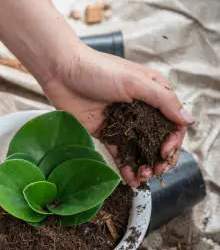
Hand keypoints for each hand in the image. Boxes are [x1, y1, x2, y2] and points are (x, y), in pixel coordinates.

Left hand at [40, 45, 192, 186]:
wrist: (62, 71)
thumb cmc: (99, 70)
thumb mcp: (135, 82)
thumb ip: (162, 101)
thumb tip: (188, 120)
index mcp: (152, 94)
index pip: (172, 122)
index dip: (173, 140)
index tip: (164, 152)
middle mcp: (140, 109)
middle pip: (157, 139)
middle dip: (159, 158)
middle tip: (156, 171)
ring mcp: (121, 122)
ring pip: (139, 148)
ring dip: (144, 164)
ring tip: (143, 178)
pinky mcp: (103, 131)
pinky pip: (118, 152)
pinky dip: (125, 166)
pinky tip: (130, 179)